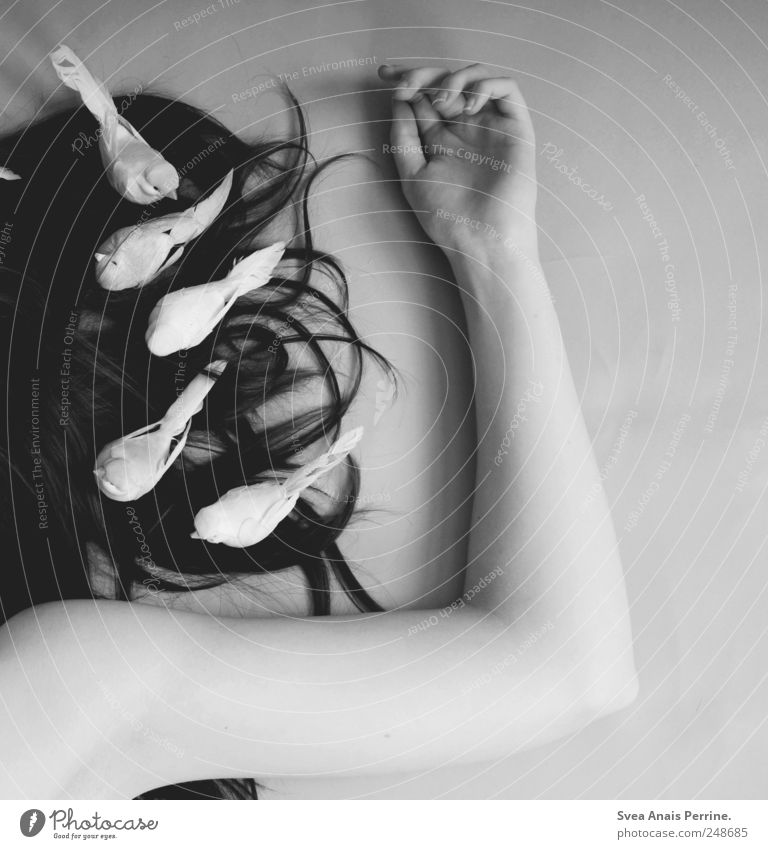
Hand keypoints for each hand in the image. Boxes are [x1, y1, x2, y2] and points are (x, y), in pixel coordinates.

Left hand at [379, 63, 537, 264]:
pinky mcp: (515, 129)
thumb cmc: (448, 217)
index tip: (385, 75)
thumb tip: (399, 101)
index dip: (406, 82)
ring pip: (476, 78)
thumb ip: (404, 139)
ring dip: (454, 79)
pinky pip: (507, 89)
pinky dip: (485, 85)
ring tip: (441, 101)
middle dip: (424, 74)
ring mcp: (491, 127)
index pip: (424, 100)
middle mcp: (465, 130)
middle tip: (407, 83)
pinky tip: (468, 106)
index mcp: (441, 141)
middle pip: (446, 83)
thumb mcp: (413, 176)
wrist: (482, 239)